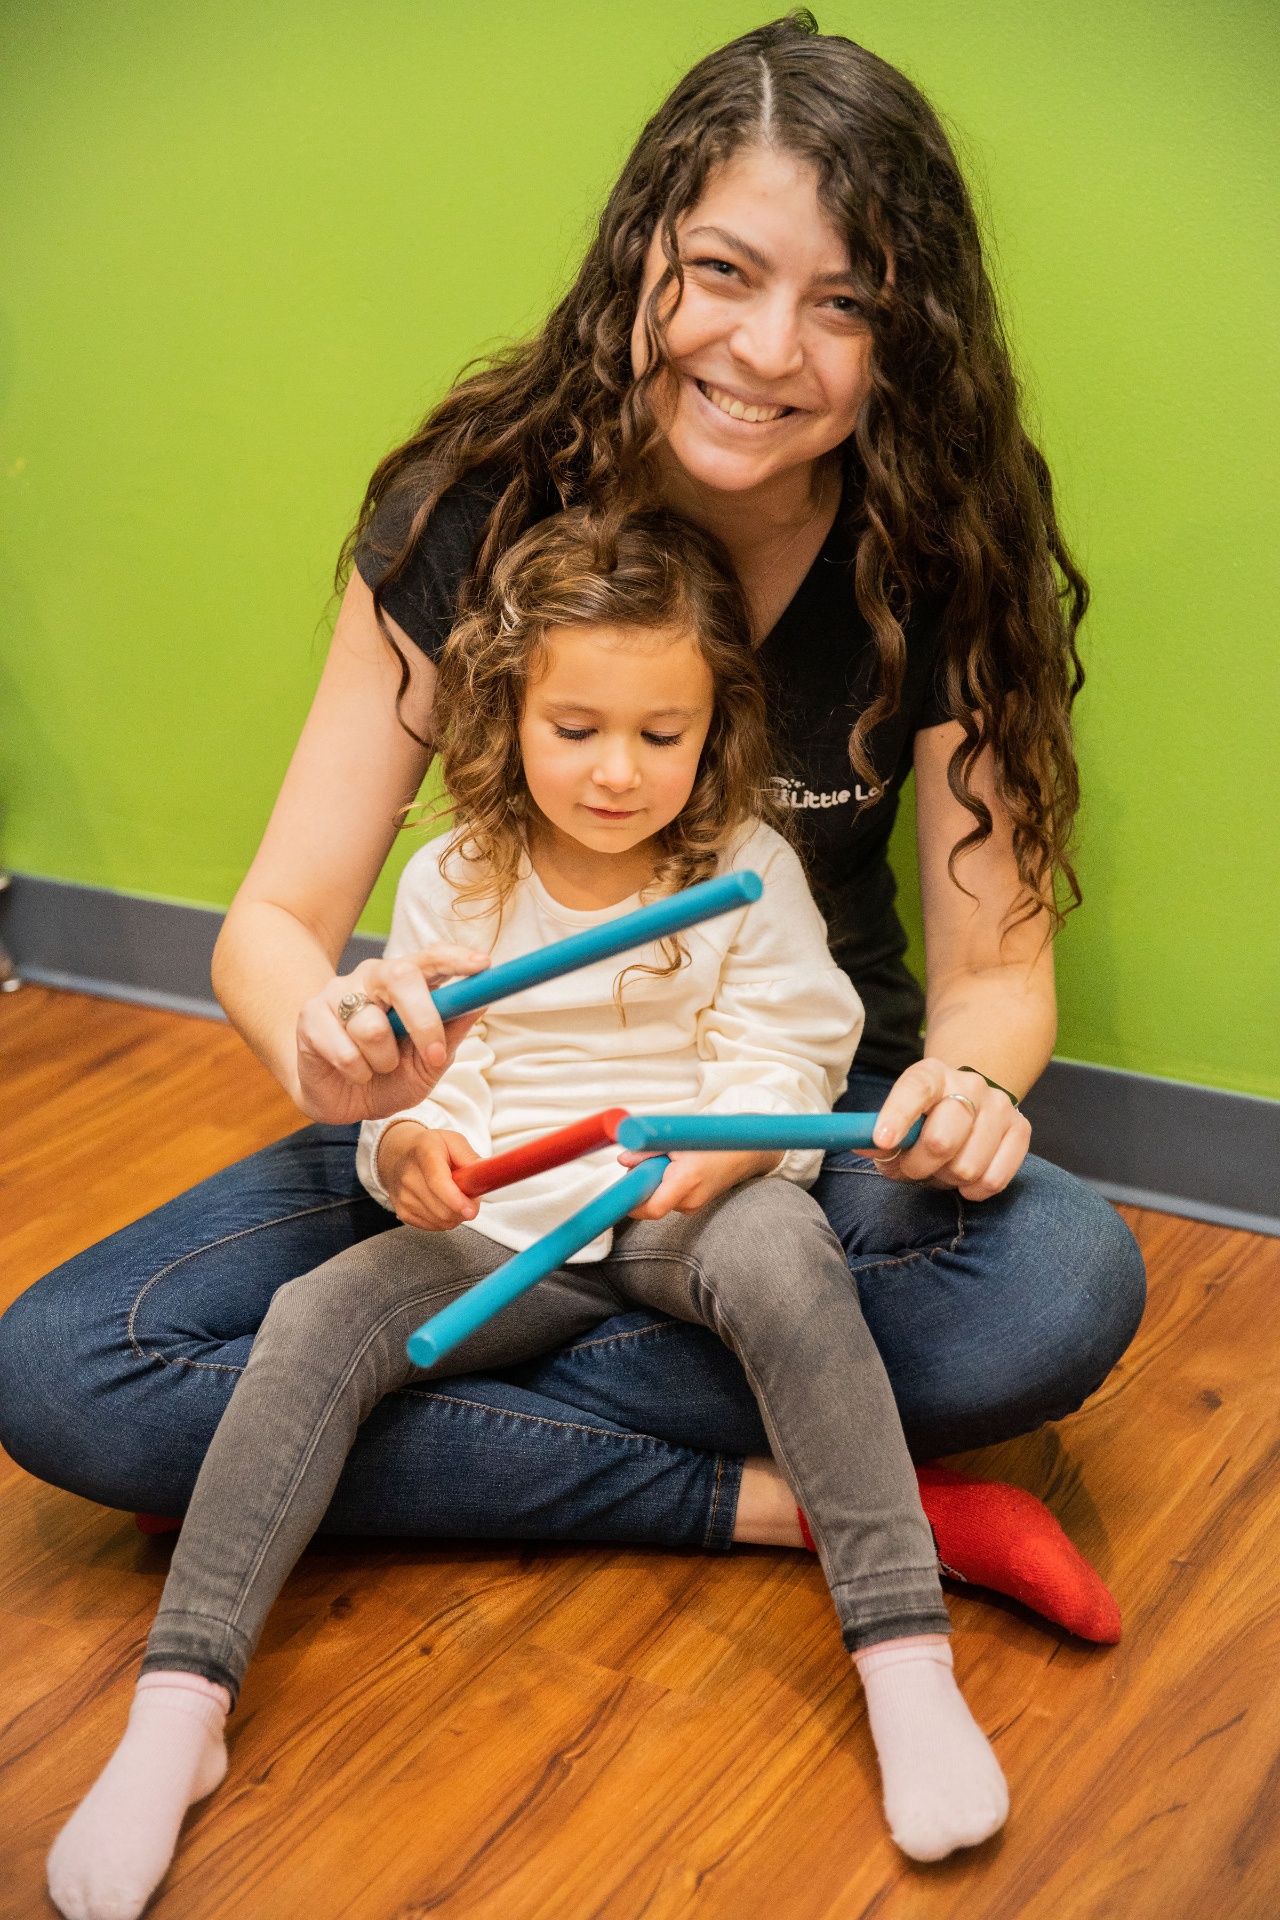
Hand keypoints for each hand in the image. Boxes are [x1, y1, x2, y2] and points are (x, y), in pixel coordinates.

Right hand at [294, 945, 489, 1123]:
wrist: (338, 1099)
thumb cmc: (387, 1076)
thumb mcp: (428, 1064)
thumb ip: (450, 1035)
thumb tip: (480, 1004)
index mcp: (405, 983)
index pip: (431, 957)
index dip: (456, 958)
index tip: (483, 966)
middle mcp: (371, 978)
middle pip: (401, 976)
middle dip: (424, 1019)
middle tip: (433, 1055)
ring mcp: (338, 993)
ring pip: (372, 1026)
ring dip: (384, 1062)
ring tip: (376, 1068)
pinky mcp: (311, 1017)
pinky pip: (344, 1050)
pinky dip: (357, 1072)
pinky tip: (352, 1072)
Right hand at [377, 1124, 481, 1229]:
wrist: (396, 1155)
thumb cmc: (428, 1148)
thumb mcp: (453, 1140)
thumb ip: (469, 1157)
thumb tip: (482, 1176)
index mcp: (424, 1153)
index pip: (438, 1182)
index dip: (456, 1200)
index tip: (471, 1210)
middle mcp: (409, 1176)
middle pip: (442, 1208)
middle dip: (465, 1207)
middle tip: (470, 1194)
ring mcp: (403, 1197)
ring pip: (441, 1221)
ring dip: (456, 1214)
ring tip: (454, 1195)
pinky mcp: (402, 1213)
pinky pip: (434, 1226)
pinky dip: (445, 1219)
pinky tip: (443, 1203)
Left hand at [617, 1147, 781, 1220]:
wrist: (744, 1153)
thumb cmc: (715, 1143)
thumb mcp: (678, 1139)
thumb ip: (648, 1150)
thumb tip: (623, 1160)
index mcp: (687, 1180)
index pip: (652, 1208)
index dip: (632, 1204)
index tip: (619, 1195)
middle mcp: (690, 1200)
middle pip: (651, 1202)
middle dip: (642, 1184)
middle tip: (647, 1162)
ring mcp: (692, 1207)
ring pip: (659, 1199)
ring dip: (655, 1183)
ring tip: (670, 1162)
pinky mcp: (693, 1206)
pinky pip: (668, 1198)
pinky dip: (665, 1185)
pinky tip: (677, 1170)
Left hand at [859, 1059, 1030, 1198]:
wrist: (969, 1102)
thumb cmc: (922, 1121)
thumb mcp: (895, 1121)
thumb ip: (875, 1135)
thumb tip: (861, 1143)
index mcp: (931, 1074)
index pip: (915, 1089)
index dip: (897, 1116)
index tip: (882, 1141)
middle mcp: (970, 1085)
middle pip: (941, 1140)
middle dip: (918, 1166)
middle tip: (912, 1168)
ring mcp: (1000, 1106)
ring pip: (967, 1167)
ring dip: (946, 1180)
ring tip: (940, 1170)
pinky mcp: (1021, 1130)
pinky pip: (994, 1180)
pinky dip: (973, 1190)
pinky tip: (964, 1179)